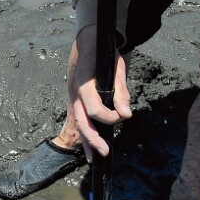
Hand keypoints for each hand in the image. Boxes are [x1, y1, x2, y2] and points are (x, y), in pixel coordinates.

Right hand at [68, 25, 131, 159]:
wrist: (87, 40)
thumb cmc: (103, 52)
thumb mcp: (117, 68)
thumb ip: (121, 92)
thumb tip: (126, 115)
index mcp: (84, 84)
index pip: (94, 109)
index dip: (109, 117)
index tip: (121, 116)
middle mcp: (75, 93)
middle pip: (81, 121)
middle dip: (93, 139)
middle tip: (106, 153)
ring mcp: (73, 96)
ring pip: (77, 123)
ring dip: (86, 141)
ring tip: (94, 159)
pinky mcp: (75, 99)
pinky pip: (78, 118)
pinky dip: (84, 133)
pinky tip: (89, 147)